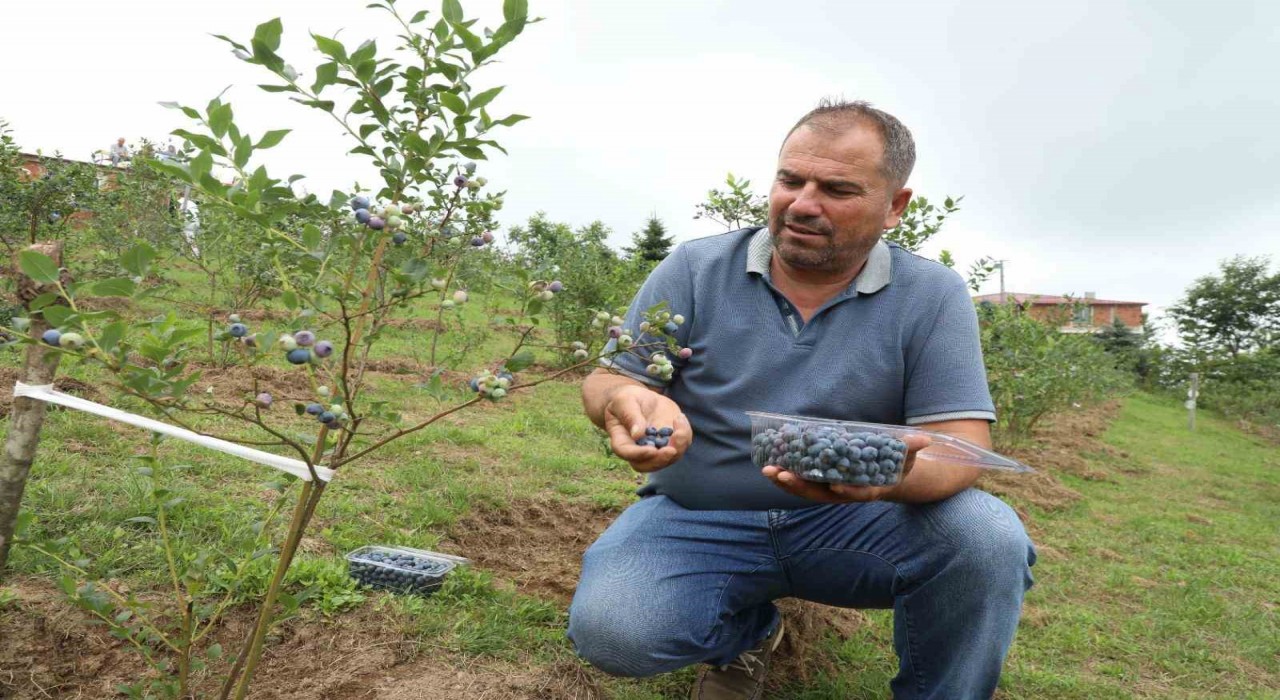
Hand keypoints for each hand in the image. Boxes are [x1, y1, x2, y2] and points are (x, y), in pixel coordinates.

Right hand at [602, 385, 691, 472]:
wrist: (641, 399)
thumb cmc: (626, 400)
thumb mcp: (624, 401)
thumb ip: (630, 416)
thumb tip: (638, 435)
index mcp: (621, 441)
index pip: (626, 453)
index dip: (639, 454)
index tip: (652, 450)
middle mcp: (637, 451)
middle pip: (648, 465)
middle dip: (661, 459)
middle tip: (671, 449)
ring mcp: (655, 449)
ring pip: (668, 459)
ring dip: (678, 446)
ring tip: (679, 422)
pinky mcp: (669, 443)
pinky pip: (680, 446)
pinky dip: (684, 436)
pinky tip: (680, 418)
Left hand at [762, 434, 930, 502]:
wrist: (885, 476)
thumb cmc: (896, 464)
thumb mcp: (906, 456)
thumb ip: (911, 448)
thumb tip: (925, 439)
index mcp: (869, 488)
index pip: (857, 492)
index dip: (847, 490)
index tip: (835, 485)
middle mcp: (846, 492)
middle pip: (822, 494)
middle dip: (801, 485)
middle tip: (781, 474)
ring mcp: (831, 489)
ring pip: (806, 489)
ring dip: (786, 482)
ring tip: (768, 470)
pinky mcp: (820, 481)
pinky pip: (801, 481)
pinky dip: (786, 475)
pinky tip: (770, 466)